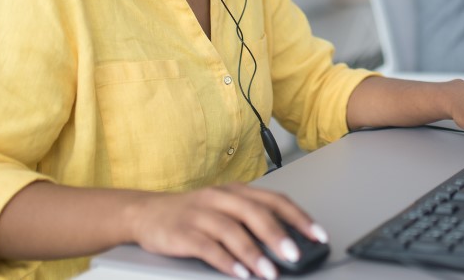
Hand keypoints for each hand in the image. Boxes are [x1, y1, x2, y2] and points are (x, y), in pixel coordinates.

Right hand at [128, 183, 327, 279]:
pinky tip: (240, 273)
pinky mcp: (183, 233)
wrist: (145, 213)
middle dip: (279, 236)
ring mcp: (201, 214)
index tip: (318, 235)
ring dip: (254, 253)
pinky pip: (208, 248)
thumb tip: (289, 242)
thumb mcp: (225, 210)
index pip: (275, 201)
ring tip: (271, 272)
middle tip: (296, 255)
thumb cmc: (193, 214)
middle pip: (256, 214)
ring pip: (233, 232)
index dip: (299, 217)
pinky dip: (226, 261)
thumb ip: (252, 221)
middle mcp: (221, 199)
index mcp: (237, 191)